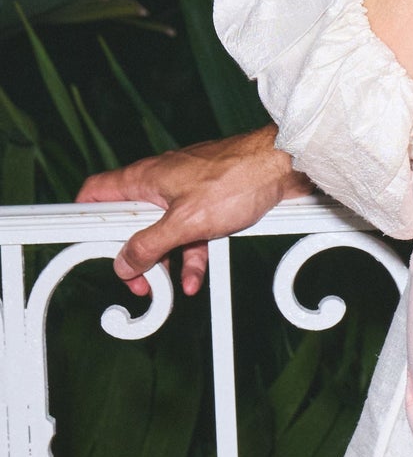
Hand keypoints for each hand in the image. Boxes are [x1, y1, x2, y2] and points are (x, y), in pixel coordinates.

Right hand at [76, 126, 305, 295]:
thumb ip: (150, 244)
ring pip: (163, 230)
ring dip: (164, 260)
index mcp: (144, 179)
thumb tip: (123, 263)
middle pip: (131, 221)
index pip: (96, 192)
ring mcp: (186, 192)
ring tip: (165, 289)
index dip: (84, 217)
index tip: (84, 244)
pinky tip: (195, 278)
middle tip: (134, 280)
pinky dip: (192, 254)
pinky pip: (192, 232)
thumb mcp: (185, 223)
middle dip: (131, 253)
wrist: (284, 167)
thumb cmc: (235, 180)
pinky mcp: (210, 202)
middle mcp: (160, 183)